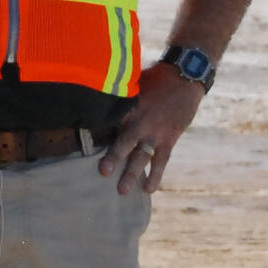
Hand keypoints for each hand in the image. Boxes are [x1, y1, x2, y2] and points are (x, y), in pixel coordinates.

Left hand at [97, 60, 205, 194]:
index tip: (81, 140)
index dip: (96, 130)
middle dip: (114, 157)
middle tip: (103, 172)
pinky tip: (148, 190)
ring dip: (132, 173)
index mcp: (130, 105)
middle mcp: (142, 121)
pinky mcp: (169, 139)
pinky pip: (161, 160)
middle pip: (125, 141)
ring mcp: (156, 132)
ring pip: (142, 156)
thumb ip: (119, 92)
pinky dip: (156, 175)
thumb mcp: (134, 80)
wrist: (186, 77)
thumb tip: (96, 90)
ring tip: (122, 190)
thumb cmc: (157, 78)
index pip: (110, 120)